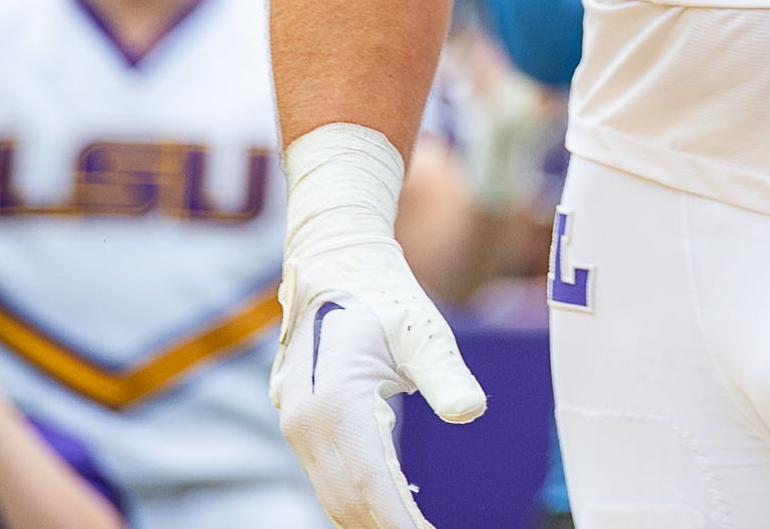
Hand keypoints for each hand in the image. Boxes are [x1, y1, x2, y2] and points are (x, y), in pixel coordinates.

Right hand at [272, 127, 484, 528]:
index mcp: (334, 402)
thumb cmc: (384, 294)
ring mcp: (299, 427)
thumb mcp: (421, 329)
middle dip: (388, 526)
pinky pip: (333, 477)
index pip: (371, 485)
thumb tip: (470, 412)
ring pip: (336, 494)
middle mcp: (306, 423)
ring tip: (420, 527)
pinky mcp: (304, 427)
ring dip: (374, 517)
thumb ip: (444, 374)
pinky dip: (364, 499)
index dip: (401, 523)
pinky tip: (400, 510)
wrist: (335, 265)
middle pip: (349, 501)